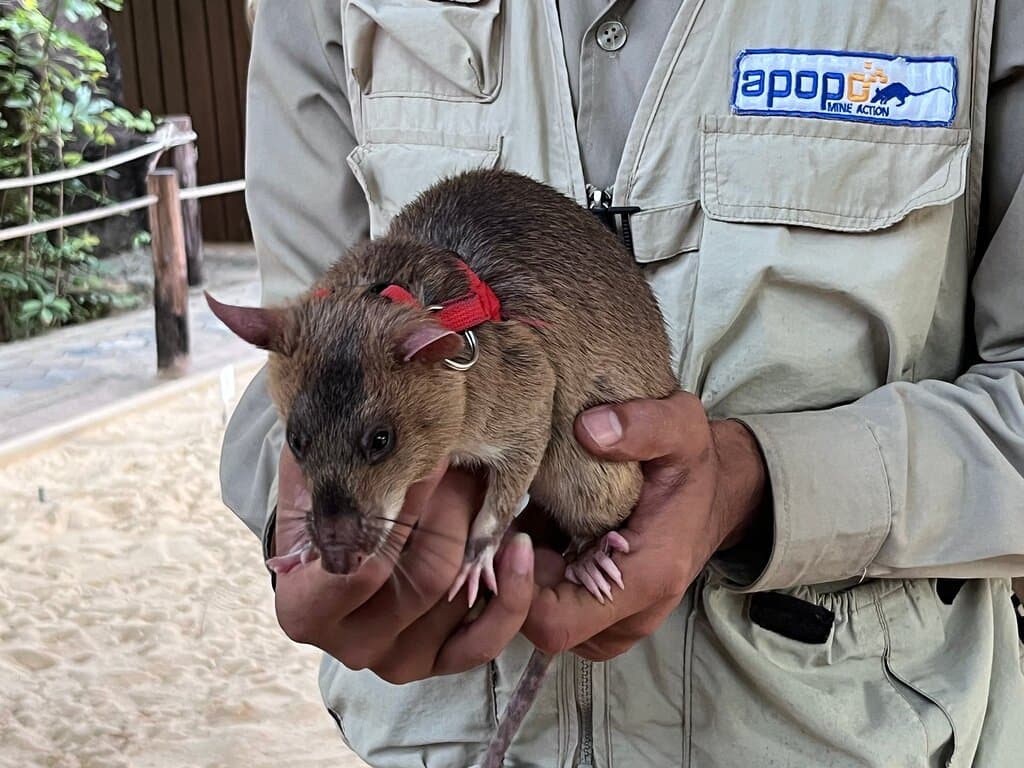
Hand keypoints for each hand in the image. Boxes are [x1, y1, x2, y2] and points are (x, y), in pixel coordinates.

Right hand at [272, 446, 535, 682]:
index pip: (363, 562)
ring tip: (483, 485)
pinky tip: (520, 546)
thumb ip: (320, 465)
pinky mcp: (438, 661)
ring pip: (458, 596)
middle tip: (462, 461)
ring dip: (481, 532)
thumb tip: (344, 428)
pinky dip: (512, 594)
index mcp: (306, 607)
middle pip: (425, 576)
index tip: (428, 456)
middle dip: (451, 508)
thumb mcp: (311, 484)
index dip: (401, 504)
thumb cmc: (325, 515)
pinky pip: (485, 640)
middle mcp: (352, 644)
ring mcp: (398, 659)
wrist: (334, 562)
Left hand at [523, 392, 766, 660]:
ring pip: (547, 621)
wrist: (719, 492)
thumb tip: (588, 430)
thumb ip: (642, 425)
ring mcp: (620, 620)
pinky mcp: (608, 613)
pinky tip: (540, 532)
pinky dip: (539, 576)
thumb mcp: (681, 426)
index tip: (512, 536)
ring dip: (526, 577)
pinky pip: (558, 610)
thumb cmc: (694, 463)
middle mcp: (633, 614)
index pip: (556, 623)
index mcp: (647, 578)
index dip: (517, 589)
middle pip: (543, 627)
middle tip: (510, 524)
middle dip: (516, 579)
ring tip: (524, 524)